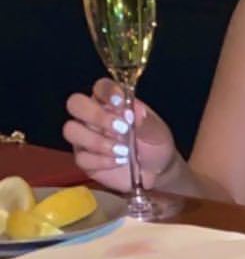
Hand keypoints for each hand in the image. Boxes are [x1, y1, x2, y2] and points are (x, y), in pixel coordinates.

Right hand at [63, 81, 179, 194]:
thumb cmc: (155, 144)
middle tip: (121, 128)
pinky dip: (101, 161)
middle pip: (75, 104)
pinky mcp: (84, 159)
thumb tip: (136, 111)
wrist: (157, 171)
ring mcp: (85, 137)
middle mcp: (94, 116)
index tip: (120, 102)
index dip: (107, 92)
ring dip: (97, 141)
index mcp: (112, 102)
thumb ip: (147, 122)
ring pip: (71, 130)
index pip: (100, 87)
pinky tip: (118, 162)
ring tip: (123, 151)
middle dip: (95, 115)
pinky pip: (81, 158)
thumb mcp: (158, 132)